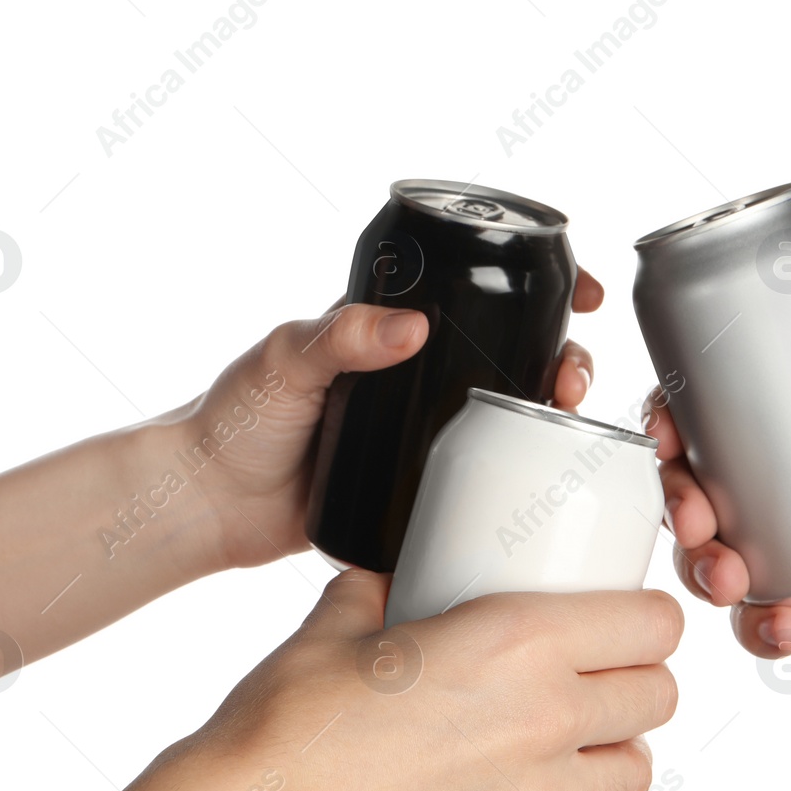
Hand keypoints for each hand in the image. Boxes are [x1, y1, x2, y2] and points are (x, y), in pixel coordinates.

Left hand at [166, 273, 604, 570]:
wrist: (211, 506)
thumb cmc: (233, 422)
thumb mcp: (285, 362)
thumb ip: (340, 336)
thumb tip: (408, 325)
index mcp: (386, 331)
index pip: (474, 290)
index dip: (535, 284)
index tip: (579, 292)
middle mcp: (412, 375)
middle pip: (510, 355)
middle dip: (559, 356)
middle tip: (571, 378)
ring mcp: (419, 430)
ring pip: (505, 413)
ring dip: (548, 411)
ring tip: (565, 418)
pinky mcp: (417, 483)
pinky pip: (480, 473)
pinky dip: (518, 470)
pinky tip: (544, 476)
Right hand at [182, 571, 682, 790]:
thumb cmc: (289, 721)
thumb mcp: (340, 621)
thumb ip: (383, 588)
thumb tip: (392, 576)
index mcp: (517, 641)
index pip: (652, 623)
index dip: (648, 616)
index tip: (627, 615)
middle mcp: (543, 717)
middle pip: (658, 695)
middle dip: (637, 678)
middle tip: (599, 673)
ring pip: (638, 773)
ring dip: (617, 752)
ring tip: (580, 741)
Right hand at [648, 218, 790, 705]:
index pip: (716, 418)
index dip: (674, 418)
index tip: (665, 423)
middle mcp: (790, 499)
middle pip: (695, 489)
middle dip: (675, 499)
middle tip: (695, 510)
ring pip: (710, 562)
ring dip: (702, 567)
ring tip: (732, 573)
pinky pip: (757, 630)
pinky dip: (757, 630)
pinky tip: (782, 623)